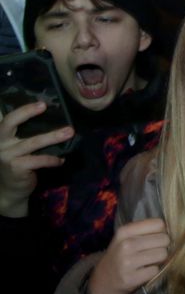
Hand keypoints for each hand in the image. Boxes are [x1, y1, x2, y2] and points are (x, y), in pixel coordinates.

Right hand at [0, 102, 70, 217]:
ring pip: (32, 142)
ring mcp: (7, 156)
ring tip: (69, 132)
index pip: (8, 119)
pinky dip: (53, 159)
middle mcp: (1, 144)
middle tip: (44, 106)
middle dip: (27, 113)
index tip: (41, 103)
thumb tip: (54, 120)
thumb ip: (27, 135)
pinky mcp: (17, 168)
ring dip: (53, 136)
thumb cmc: (19, 163)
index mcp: (1, 136)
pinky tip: (61, 160)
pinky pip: (39, 160)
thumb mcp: (18, 147)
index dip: (23, 110)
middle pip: (11, 124)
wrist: (11, 190)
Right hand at [86, 218, 169, 293]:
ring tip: (149, 262)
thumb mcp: (126, 238)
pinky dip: (153, 272)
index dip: (163, 231)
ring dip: (160, 260)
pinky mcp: (131, 278)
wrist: (102, 281)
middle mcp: (126, 244)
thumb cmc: (120, 255)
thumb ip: (147, 230)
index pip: (159, 224)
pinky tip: (144, 272)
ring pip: (163, 254)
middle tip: (153, 252)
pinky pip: (156, 270)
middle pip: (164, 239)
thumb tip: (174, 229)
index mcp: (125, 231)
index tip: (157, 238)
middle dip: (163, 246)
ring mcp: (128, 262)